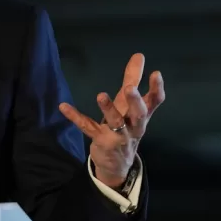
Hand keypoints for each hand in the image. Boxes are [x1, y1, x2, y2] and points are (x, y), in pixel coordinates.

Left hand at [59, 53, 165, 188]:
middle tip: (129, 89)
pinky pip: (87, 127)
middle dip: (135, 102)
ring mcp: (117, 135)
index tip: (156, 74)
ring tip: (101, 95)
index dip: (157, 89)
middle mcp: (134, 126)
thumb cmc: (126, 127)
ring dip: (108, 109)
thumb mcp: (130, 105)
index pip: (155, 102)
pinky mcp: (100, 140)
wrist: (117, 164)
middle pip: (139, 114)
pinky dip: (75, 117)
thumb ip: (133, 79)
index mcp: (142, 116)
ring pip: (115, 122)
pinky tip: (64, 107)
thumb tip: (139, 55)